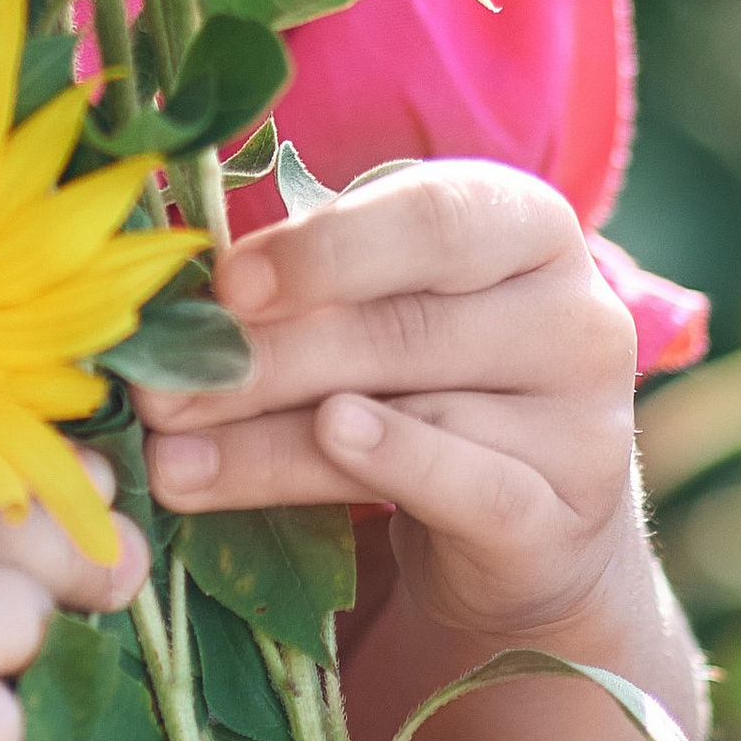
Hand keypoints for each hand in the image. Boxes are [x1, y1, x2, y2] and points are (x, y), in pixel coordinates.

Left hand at [134, 158, 643, 643]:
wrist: (524, 522)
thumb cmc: (426, 378)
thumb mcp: (379, 308)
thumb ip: (309, 289)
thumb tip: (178, 304)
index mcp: (525, 226)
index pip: (431, 219)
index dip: (323, 251)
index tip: (226, 286)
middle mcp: (573, 315)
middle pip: (402, 327)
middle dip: (261, 359)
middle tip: (156, 389)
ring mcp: (583, 423)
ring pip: (410, 415)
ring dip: (270, 438)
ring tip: (170, 454)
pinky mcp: (565, 518)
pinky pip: (469, 486)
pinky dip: (391, 464)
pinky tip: (323, 445)